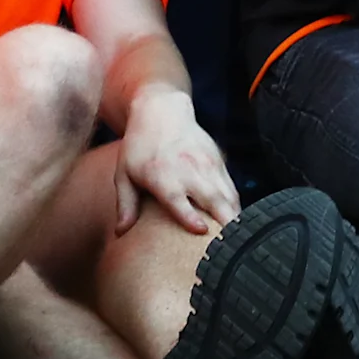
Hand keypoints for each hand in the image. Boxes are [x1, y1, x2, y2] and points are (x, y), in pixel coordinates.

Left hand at [112, 89, 234, 235]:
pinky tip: (235, 223)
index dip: (190, 216)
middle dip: (224, 224)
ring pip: (228, 196)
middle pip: (213, 200)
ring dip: (233, 218)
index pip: (179, 199)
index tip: (200, 231)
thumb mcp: (124, 173)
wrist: (162, 111)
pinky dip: (235, 206)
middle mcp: (188, 171)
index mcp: (163, 176)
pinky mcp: (218, 162)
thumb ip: (125, 204)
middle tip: (229, 247)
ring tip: (237, 240)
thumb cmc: (139, 146)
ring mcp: (207, 166)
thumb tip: (121, 233)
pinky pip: (231, 189)